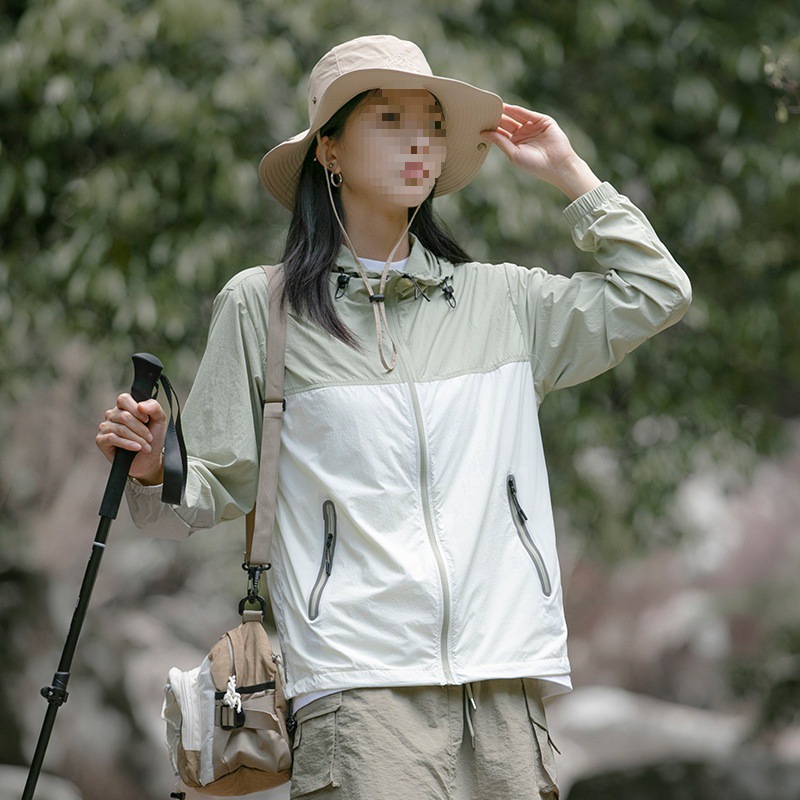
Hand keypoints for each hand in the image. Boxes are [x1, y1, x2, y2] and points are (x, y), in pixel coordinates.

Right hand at [96, 393, 166, 483]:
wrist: (149, 459)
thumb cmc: (153, 438)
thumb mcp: (159, 420)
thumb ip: (154, 407)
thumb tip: (140, 405)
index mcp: (124, 407)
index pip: (123, 399)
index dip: (136, 410)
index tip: (147, 420)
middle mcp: (112, 415)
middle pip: (125, 416)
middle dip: (141, 429)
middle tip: (149, 438)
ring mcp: (105, 427)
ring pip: (121, 429)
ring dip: (137, 439)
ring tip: (146, 446)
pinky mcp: (101, 440)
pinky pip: (112, 438)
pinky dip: (127, 444)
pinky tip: (136, 448)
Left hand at [481, 104, 600, 199]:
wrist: (557, 166)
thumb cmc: (535, 165)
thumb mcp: (514, 154)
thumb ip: (500, 141)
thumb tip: (483, 133)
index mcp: (515, 143)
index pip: (500, 132)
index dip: (490, 127)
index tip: (477, 122)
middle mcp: (523, 133)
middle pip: (506, 122)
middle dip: (496, 117)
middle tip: (482, 111)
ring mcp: (532, 126)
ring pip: (516, 116)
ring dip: (505, 111)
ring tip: (492, 106)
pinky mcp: (542, 120)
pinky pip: (528, 114)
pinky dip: (518, 110)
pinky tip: (507, 108)